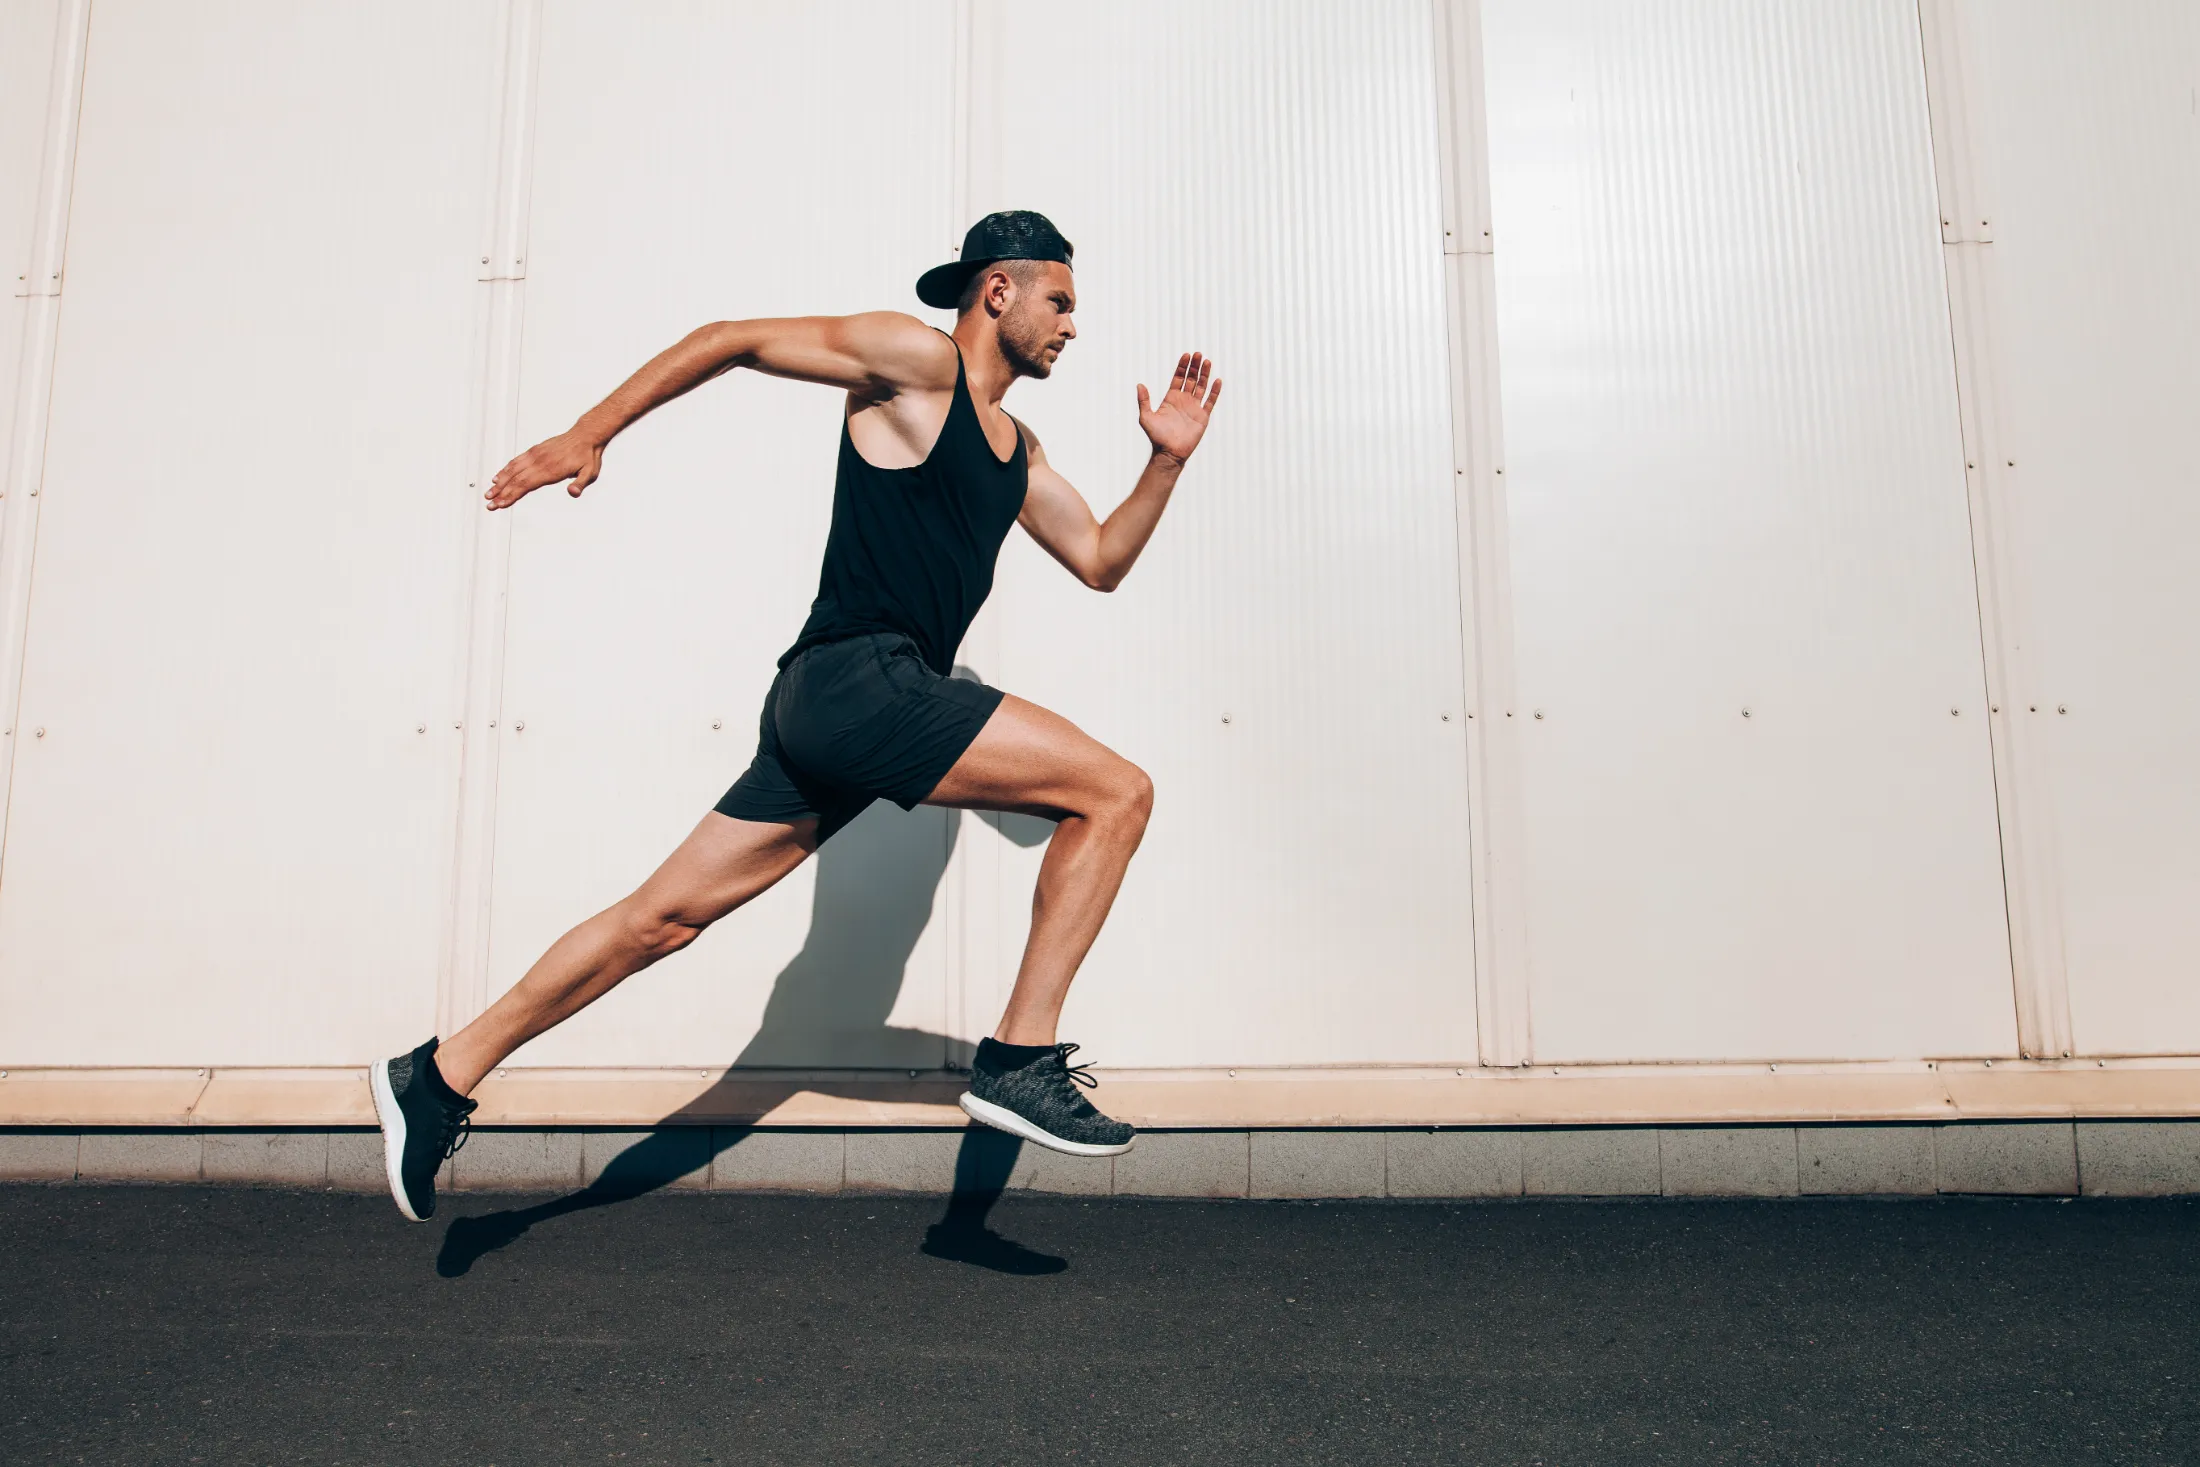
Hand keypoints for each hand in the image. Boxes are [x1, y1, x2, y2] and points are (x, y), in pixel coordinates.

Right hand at [485, 429, 603, 509]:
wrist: (585, 435)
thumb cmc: (587, 455)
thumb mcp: (590, 472)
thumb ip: (580, 484)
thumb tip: (573, 493)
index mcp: (550, 470)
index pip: (526, 485)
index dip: (512, 495)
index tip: (500, 504)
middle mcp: (539, 462)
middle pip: (515, 480)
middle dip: (501, 494)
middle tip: (489, 504)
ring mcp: (535, 455)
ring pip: (512, 470)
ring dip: (500, 483)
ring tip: (489, 493)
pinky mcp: (534, 450)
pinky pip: (516, 460)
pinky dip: (505, 469)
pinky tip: (499, 477)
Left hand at [1136, 352, 1221, 463]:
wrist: (1169, 453)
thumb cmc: (1157, 437)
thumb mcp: (1146, 417)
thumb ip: (1144, 401)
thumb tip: (1139, 385)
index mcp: (1171, 398)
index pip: (1178, 378)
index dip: (1182, 366)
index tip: (1187, 355)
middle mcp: (1184, 400)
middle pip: (1191, 379)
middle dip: (1195, 366)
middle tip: (1198, 354)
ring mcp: (1194, 408)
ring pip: (1202, 387)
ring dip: (1205, 374)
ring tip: (1208, 361)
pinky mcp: (1203, 417)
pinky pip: (1210, 401)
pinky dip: (1214, 391)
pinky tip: (1217, 380)